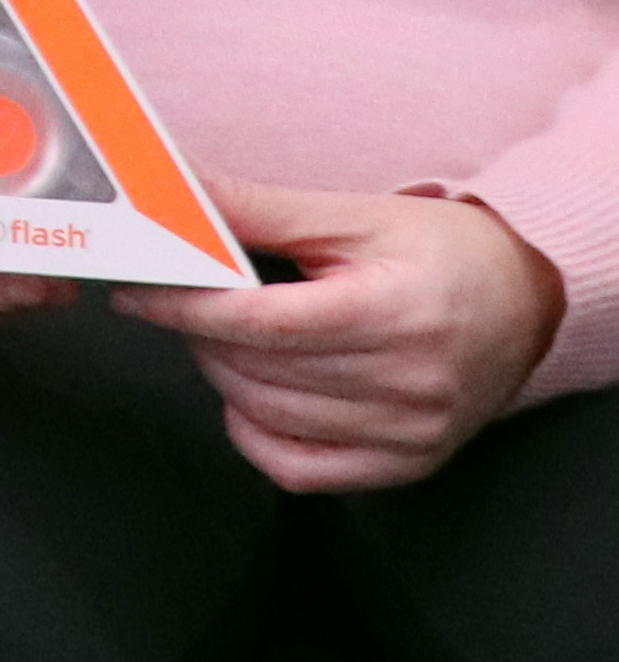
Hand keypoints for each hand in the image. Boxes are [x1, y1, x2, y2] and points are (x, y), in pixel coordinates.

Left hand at [118, 178, 565, 492]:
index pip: (259, 322)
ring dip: (222, 374)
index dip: (183, 306)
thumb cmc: (441, 251)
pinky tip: (253, 391)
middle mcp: (410, 383)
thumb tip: (171, 191)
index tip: (134, 290)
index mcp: (394, 312)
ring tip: (222, 334)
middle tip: (178, 299)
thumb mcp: (353, 215)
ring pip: (269, 417)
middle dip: (198, 332)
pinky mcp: (409, 463)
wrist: (526, 301)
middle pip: (258, 369)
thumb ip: (256, 209)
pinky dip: (255, 432)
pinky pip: (300, 470)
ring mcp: (412, 433)